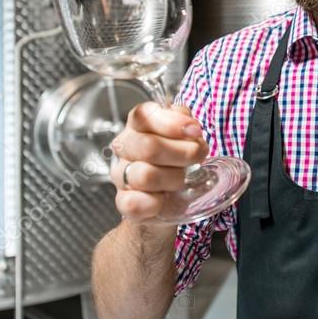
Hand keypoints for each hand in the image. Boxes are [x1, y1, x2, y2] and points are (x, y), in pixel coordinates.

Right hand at [109, 102, 208, 223]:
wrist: (170, 198)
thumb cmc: (177, 161)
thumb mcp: (185, 136)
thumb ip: (187, 123)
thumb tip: (190, 127)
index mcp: (138, 125)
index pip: (143, 114)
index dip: (171, 122)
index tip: (194, 130)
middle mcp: (124, 147)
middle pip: (149, 146)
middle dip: (183, 153)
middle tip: (197, 157)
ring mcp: (121, 175)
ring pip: (146, 175)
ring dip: (173, 179)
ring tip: (181, 180)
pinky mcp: (123, 203)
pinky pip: (135, 203)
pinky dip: (157, 204)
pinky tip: (165, 199)